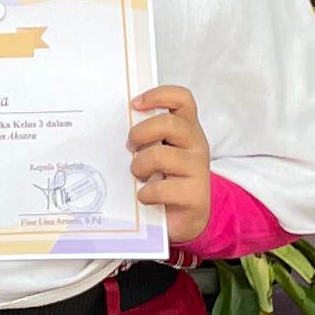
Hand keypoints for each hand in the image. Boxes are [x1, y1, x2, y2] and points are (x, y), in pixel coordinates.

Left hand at [131, 85, 216, 250]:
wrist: (186, 219)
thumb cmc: (165, 179)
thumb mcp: (157, 152)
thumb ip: (146, 137)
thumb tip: (115, 124)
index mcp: (187, 128)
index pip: (182, 99)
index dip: (158, 95)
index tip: (134, 104)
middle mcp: (196, 144)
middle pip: (169, 123)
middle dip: (140, 133)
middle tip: (130, 147)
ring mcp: (198, 169)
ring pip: (161, 155)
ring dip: (140, 166)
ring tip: (138, 175)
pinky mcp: (195, 195)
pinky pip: (160, 188)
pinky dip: (145, 193)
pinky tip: (144, 196)